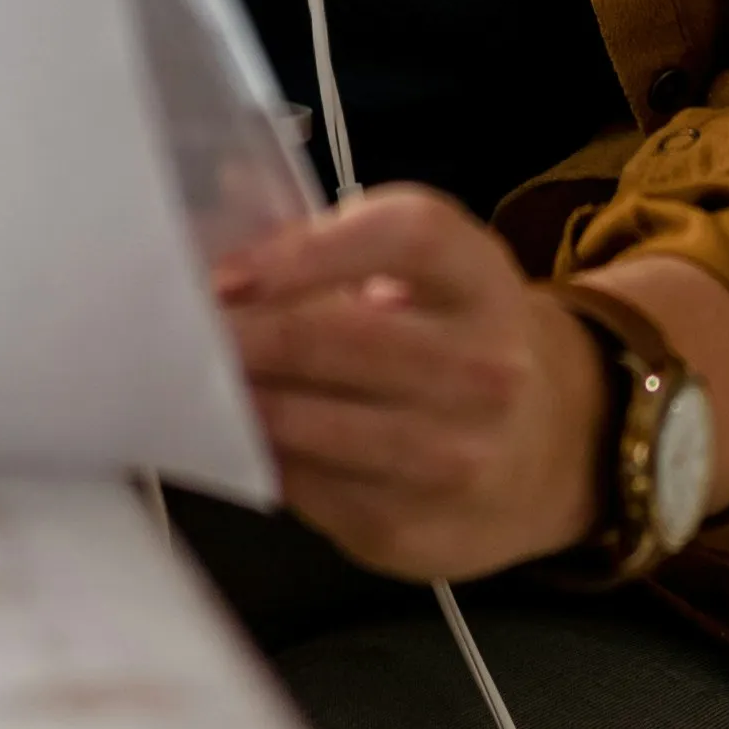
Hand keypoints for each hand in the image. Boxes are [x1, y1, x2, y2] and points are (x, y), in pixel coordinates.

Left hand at [214, 189, 612, 577]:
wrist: (552, 446)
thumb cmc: (456, 336)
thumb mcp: (425, 270)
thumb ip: (331, 238)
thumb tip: (223, 198)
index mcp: (479, 278)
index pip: (406, 238)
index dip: (309, 250)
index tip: (228, 270)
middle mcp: (484, 367)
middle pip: (339, 339)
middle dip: (242, 334)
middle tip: (175, 326)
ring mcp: (457, 457)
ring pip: (314, 425)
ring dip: (240, 400)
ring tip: (191, 378)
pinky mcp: (415, 530)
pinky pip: (310, 488)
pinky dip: (262, 457)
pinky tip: (236, 433)